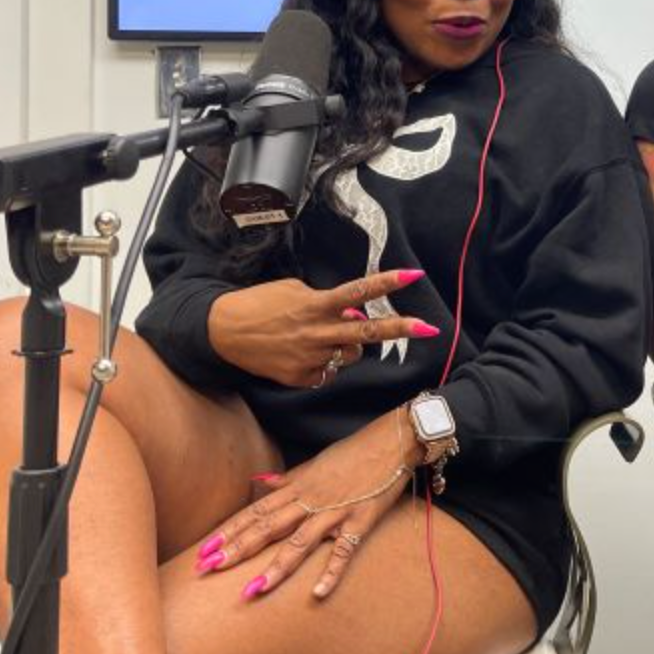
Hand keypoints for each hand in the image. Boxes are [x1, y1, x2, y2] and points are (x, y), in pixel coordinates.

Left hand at [196, 409, 418, 599]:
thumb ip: (287, 479)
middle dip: (237, 549)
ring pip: (299, 541)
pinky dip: (332, 570)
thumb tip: (259, 481)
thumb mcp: (316, 463)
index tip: (204, 550)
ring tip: (252, 590)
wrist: (393, 441)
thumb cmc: (355, 452)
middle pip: (268, 527)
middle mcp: (311, 500)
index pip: (256, 512)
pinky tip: (318, 593)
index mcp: (298, 487)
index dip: (229, 531)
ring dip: (275, 567)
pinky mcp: (361, 520)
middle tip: (208, 569)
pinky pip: (344, 549)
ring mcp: (335, 511)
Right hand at [208, 269, 437, 386]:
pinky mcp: (302, 379)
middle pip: (368, 333)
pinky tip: (301, 353)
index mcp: (316, 305)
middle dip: (402, 329)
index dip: (388, 283)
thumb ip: (328, 302)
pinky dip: (323, 361)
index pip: (359, 292)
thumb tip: (354, 315)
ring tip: (318, 336)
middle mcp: (317, 333)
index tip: (414, 275)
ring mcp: (311, 359)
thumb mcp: (296, 292)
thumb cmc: (261, 304)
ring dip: (345, 345)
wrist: (222, 332)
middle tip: (431, 328)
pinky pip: (328, 371)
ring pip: (350, 355)